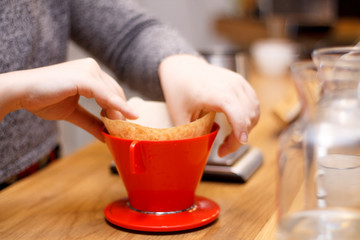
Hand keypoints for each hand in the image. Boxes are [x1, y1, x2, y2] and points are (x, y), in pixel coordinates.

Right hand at [0, 58, 137, 140]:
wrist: (22, 92)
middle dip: (120, 112)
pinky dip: (116, 107)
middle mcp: (92, 67)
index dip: (119, 108)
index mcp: (90, 72)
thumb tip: (107, 135)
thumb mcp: (73, 113)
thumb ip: (91, 121)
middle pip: (115, 92)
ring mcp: (89, 70)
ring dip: (118, 113)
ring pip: (112, 95)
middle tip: (121, 130)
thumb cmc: (44, 99)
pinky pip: (105, 95)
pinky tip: (124, 118)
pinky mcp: (84, 78)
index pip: (112, 91)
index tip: (122, 124)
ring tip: (117, 129)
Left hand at [159, 55, 259, 156]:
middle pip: (246, 115)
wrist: (182, 68)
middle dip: (239, 138)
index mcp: (212, 92)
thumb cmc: (179, 90)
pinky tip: (238, 127)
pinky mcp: (242, 82)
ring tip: (229, 139)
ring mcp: (237, 82)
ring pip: (253, 111)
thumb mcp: (178, 115)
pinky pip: (254, 104)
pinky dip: (249, 118)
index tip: (240, 142)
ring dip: (246, 129)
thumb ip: (190, 134)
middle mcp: (229, 84)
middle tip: (223, 150)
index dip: (240, 127)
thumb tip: (199, 154)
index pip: (234, 109)